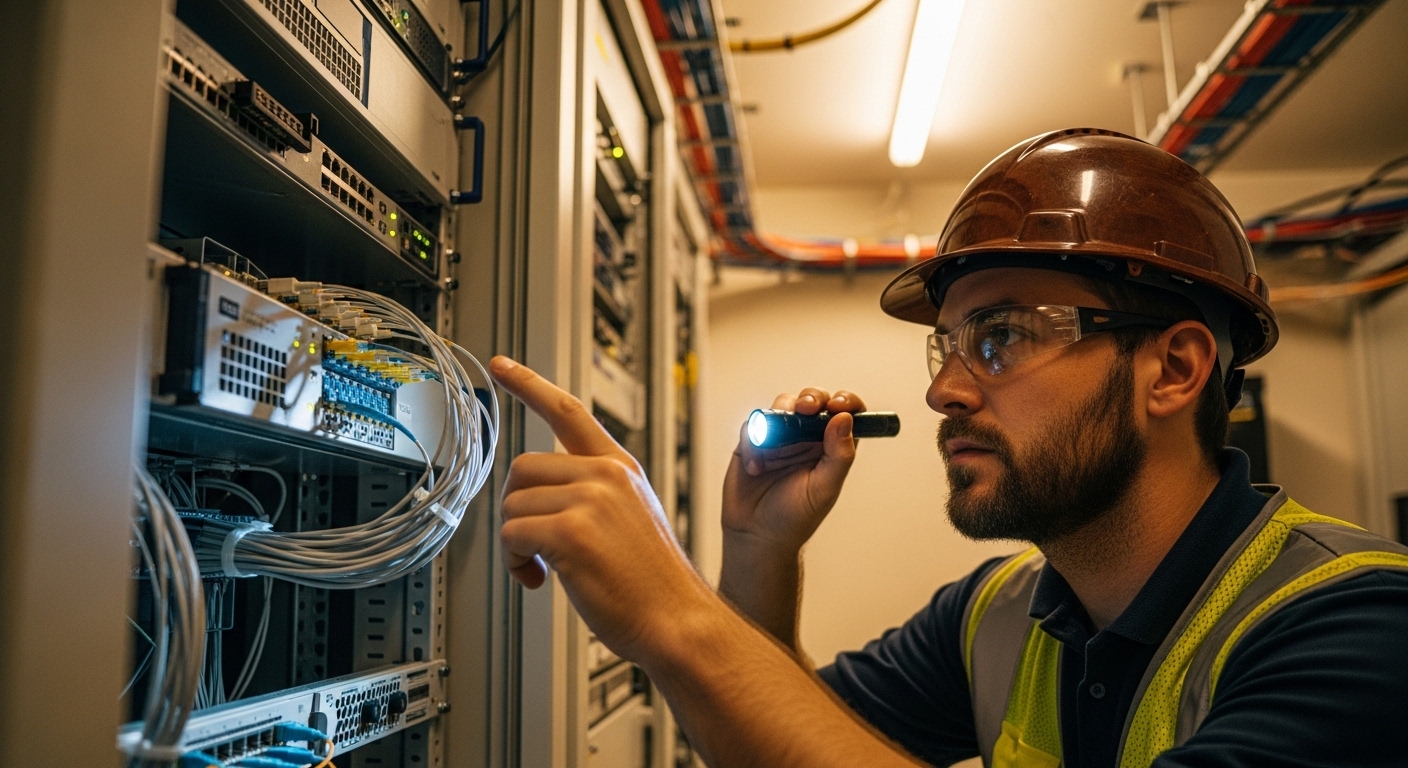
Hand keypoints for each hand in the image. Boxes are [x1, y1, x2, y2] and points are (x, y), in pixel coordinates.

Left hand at [489, 356, 714, 660]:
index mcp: (619, 468)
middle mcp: (605, 474)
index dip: (529, 385)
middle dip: (517, 509)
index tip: (502, 366)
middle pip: (522, 468)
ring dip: (516, 543)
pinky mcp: (571, 531)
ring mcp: (590, 499)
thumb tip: (538, 499)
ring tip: (544, 568)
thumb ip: (593, 495)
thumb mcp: (632, 518)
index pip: (568, 412)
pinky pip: (512, 535)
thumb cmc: (652, 585)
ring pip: (512, 505)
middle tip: (534, 546)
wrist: (678, 621)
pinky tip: (540, 580)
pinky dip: (515, 563)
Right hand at [721, 389, 863, 555]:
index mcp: (830, 447)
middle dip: (810, 398)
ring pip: (782, 405)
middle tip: (805, 408)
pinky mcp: (753, 442)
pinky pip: (753, 425)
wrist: (757, 536)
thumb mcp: (825, 489)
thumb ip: (839, 455)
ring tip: (773, 442)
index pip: (845, 413)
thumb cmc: (795, 518)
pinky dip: (754, 441)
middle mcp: (806, 438)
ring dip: (779, 415)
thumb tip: (844, 419)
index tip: (838, 405)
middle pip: (813, 400)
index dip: (845, 402)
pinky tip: (756, 467)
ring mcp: (779, 438)